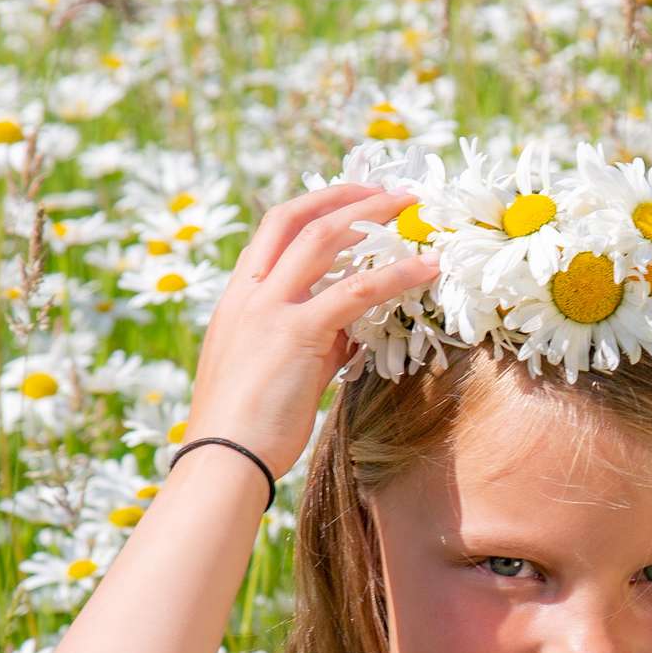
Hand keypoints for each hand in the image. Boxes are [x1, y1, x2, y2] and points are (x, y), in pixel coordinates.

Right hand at [179, 183, 440, 479]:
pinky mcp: (297, 335)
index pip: (274, 228)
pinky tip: (427, 267)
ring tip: (413, 208)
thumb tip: (349, 331)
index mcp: (239, 298)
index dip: (317, 205)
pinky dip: (396, 273)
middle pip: (298, 219)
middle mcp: (250, 294)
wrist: (224, 460)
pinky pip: (356, 291)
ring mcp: (270, 309)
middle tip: (392, 192)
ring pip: (324, 239)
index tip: (355, 198)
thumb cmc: (249, 426)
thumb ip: (310, 340)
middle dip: (348, 196)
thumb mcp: (277, 369)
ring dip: (372, 216)